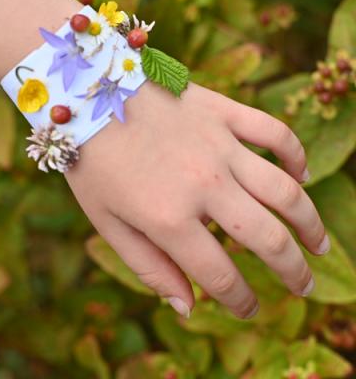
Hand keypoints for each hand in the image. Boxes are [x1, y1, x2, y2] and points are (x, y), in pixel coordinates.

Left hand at [64, 79, 329, 318]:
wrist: (86, 95)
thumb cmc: (92, 162)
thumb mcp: (107, 222)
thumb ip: (148, 267)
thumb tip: (186, 307)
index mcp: (168, 218)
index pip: (220, 276)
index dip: (240, 302)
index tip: (248, 310)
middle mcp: (202, 185)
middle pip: (268, 239)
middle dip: (291, 271)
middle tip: (301, 285)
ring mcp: (218, 146)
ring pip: (284, 191)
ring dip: (310, 223)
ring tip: (319, 244)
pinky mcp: (222, 113)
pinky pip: (274, 133)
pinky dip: (295, 155)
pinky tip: (300, 174)